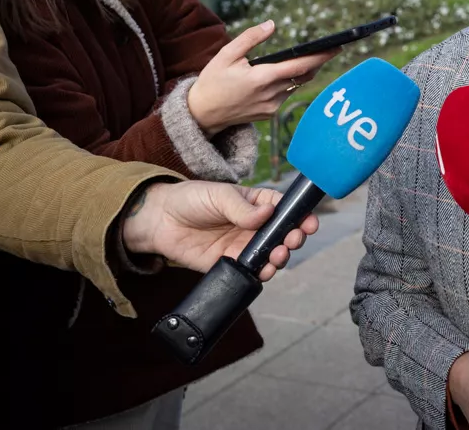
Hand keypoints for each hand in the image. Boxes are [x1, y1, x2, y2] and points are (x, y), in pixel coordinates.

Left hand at [121, 180, 318, 280]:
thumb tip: (266, 214)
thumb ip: (241, 207)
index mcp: (256, 203)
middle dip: (294, 238)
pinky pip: (251, 271)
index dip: (299, 216)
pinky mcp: (230, 264)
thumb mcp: (218, 195)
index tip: (309, 222)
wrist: (160, 221)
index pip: (283, 209)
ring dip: (281, 257)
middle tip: (293, 239)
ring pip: (271, 255)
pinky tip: (265, 270)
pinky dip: (262, 273)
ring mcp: (243, 246)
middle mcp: (254, 226)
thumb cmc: (191, 199)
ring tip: (279, 255)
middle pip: (282, 234)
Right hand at [186, 20, 338, 135]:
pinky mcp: (270, 114)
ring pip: (296, 86)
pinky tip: (286, 75)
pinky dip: (289, 83)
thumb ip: (250, 38)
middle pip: (303, 76)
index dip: (320, 57)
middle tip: (328, 49)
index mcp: (261, 78)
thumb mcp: (226, 54)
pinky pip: (286, 95)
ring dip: (302, 73)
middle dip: (316, 62)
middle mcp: (271, 95)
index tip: (336, 48)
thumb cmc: (213, 81)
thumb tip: (272, 24)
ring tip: (309, 58)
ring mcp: (272, 107)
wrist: (202, 113)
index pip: (300, 66)